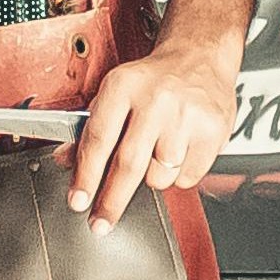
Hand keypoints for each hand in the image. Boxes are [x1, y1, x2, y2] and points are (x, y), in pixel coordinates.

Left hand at [70, 37, 242, 225]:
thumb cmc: (154, 79)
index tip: (78, 201)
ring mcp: (186, 117)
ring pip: (159, 176)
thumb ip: (91, 128)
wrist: (200, 56)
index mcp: (124, 86)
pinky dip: (178, 175)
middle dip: (111, 201)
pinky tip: (179, 152)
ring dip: (152, 179)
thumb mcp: (115, 92)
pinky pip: (187, 177)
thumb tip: (67, 160)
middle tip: (100, 223)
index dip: (86, 176)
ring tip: (156, 155)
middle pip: (128, 165)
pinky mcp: (212, 132)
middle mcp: (156, 100)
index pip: (98, 140)